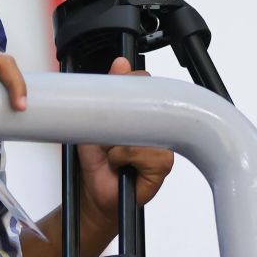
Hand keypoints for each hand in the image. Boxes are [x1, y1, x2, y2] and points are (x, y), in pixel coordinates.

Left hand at [76, 58, 175, 234]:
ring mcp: (162, 146)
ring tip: (114, 154)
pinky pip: (149, 154)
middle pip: (154, 105)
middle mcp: (156, 127)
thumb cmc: (96, 159)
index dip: (135, 84)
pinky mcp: (162, 165)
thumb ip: (108, 92)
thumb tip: (120, 63)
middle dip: (128, 117)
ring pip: (148, 132)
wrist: (94, 192)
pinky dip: (128, 157)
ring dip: (122, 144)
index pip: (148, 84)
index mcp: (143, 112)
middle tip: (110, 137)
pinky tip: (123, 165)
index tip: (121, 87)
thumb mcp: (94, 120)